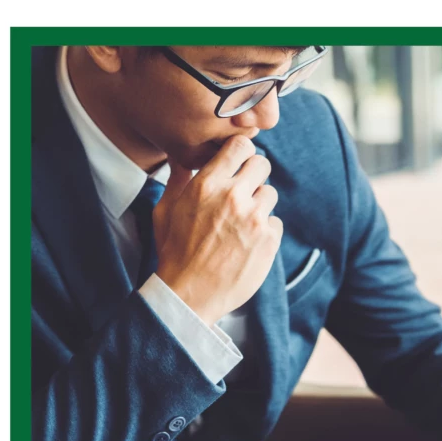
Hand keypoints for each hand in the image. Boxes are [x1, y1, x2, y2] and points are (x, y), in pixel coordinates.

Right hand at [152, 136, 282, 325]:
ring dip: (259, 204)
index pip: (241, 146)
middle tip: (244, 191)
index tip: (238, 163)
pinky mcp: (269, 240)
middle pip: (263, 164)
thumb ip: (177, 180)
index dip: (241, 153)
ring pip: (270, 193)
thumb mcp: (165, 211)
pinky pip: (276, 222)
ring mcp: (255, 219)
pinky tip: (248, 242)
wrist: (190, 295)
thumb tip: (181, 157)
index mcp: (207, 185)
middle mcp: (234, 197)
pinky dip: (266, 230)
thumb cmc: (174, 252)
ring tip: (242, 222)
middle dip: (254, 175)